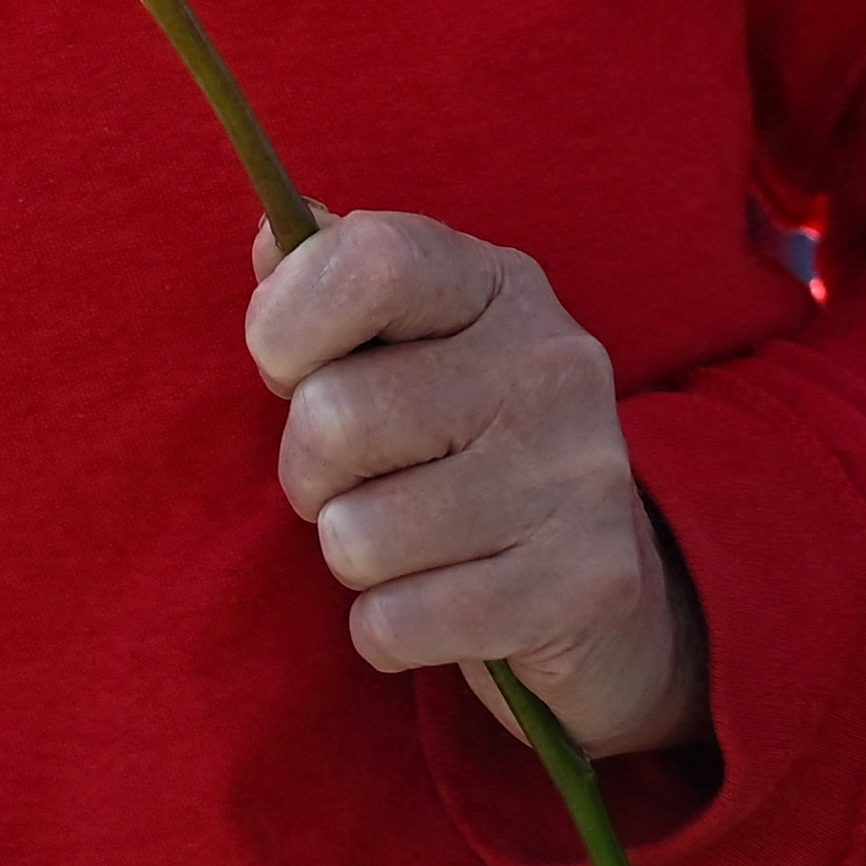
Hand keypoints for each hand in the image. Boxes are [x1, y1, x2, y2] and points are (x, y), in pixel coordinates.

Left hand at [252, 209, 706, 757]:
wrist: (590, 590)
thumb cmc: (451, 444)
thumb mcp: (399, 345)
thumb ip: (331, 281)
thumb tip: (275, 236)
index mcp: (498, 286)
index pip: (371, 260)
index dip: (287, 320)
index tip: (282, 366)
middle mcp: (553, 366)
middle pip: (335, 415)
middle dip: (306, 470)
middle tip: (349, 482)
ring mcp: (581, 475)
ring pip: (357, 534)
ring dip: (351, 555)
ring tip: (404, 543)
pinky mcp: (587, 586)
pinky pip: (399, 622)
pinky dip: (384, 629)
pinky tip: (430, 607)